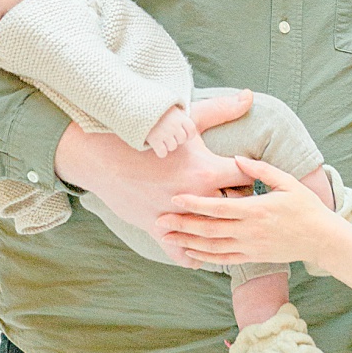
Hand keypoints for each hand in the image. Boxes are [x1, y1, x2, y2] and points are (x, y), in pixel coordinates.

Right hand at [54, 89, 253, 263]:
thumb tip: (249, 96)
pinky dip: (194, 255)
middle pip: (237, 209)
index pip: (248, 179)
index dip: (248, 176)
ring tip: (219, 220)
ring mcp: (177, 218)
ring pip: (215, 235)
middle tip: (232, 196)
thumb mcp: (184, 120)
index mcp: (206, 170)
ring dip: (220, 228)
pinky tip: (197, 244)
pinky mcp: (159, 232)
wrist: (101, 156)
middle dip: (238, 203)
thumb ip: (221, 110)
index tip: (242, 175)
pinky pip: (186, 256)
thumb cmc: (146, 135)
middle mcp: (195, 197)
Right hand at [143, 105, 196, 158]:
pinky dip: (160, 151)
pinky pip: (163, 153)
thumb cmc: (156, 107)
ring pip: (172, 147)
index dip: (187, 134)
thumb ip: (180, 115)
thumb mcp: (171, 107)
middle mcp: (174, 125)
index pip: (191, 132)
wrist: (138, 104)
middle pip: (182, 140)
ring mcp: (165, 133)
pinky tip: (156, 145)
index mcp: (180, 117)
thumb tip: (186, 121)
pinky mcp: (155, 140)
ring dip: (167, 144)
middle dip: (176, 138)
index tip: (180, 132)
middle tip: (167, 133)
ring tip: (160, 137)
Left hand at [161, 156, 342, 270]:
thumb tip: (237, 157)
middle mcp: (250, 231)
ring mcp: (251, 247)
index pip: (218, 207)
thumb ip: (260, 169)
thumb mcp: (287, 182)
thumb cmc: (306, 207)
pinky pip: (224, 260)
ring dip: (188, 242)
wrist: (324, 240)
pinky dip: (205, 258)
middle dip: (181, 225)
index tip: (175, 197)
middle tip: (158, 220)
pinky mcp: (253, 257)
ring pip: (213, 247)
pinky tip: (190, 254)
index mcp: (256, 210)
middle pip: (209, 229)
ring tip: (166, 238)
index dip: (195, 203)